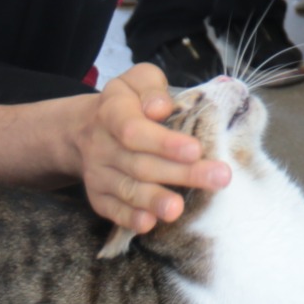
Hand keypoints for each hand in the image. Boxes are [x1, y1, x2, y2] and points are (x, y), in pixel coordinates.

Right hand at [71, 64, 230, 232]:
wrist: (84, 129)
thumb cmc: (127, 103)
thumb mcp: (136, 81)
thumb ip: (151, 88)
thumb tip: (160, 108)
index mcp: (112, 112)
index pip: (135, 130)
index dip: (164, 142)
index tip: (195, 149)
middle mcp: (101, 145)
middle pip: (140, 164)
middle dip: (181, 173)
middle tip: (219, 178)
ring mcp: (98, 173)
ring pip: (128, 189)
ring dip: (154, 200)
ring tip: (179, 209)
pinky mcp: (98, 196)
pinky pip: (112, 210)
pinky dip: (129, 218)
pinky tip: (149, 222)